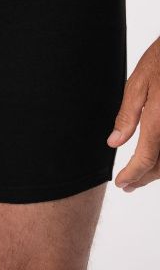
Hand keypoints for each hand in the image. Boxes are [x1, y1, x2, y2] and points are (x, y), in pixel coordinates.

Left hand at [107, 36, 159, 191]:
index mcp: (159, 119)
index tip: (121, 183)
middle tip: (127, 185)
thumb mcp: (138, 84)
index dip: (132, 175)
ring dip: (157, 172)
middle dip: (144, 178)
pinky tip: (155, 159)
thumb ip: (127, 116)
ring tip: (139, 177)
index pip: (146, 158)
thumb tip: (114, 143)